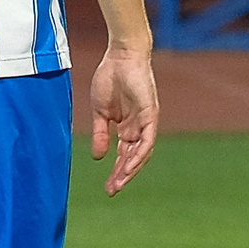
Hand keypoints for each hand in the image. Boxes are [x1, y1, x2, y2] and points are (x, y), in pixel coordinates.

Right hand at [87, 44, 157, 195]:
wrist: (120, 56)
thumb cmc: (110, 79)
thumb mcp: (100, 113)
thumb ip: (100, 134)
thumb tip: (98, 157)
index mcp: (127, 127)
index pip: (124, 155)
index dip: (116, 172)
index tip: (108, 188)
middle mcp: (138, 128)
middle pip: (133, 158)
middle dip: (122, 175)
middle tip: (112, 191)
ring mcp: (146, 122)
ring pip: (142, 153)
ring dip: (131, 169)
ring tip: (119, 183)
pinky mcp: (150, 115)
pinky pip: (147, 140)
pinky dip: (139, 154)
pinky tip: (129, 166)